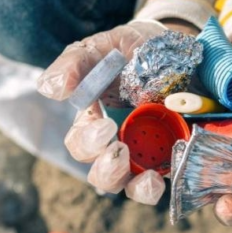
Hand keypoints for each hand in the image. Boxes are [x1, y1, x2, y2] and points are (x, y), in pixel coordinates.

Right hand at [36, 20, 179, 203]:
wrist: (181, 44)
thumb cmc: (132, 48)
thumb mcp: (104, 48)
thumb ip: (75, 63)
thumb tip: (50, 88)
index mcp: (94, 122)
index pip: (80, 144)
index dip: (87, 142)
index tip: (104, 127)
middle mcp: (119, 144)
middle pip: (103, 175)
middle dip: (107, 170)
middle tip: (119, 151)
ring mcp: (149, 152)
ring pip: (134, 186)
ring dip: (137, 187)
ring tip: (148, 179)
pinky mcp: (178, 154)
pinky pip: (171, 179)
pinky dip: (169, 182)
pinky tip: (171, 174)